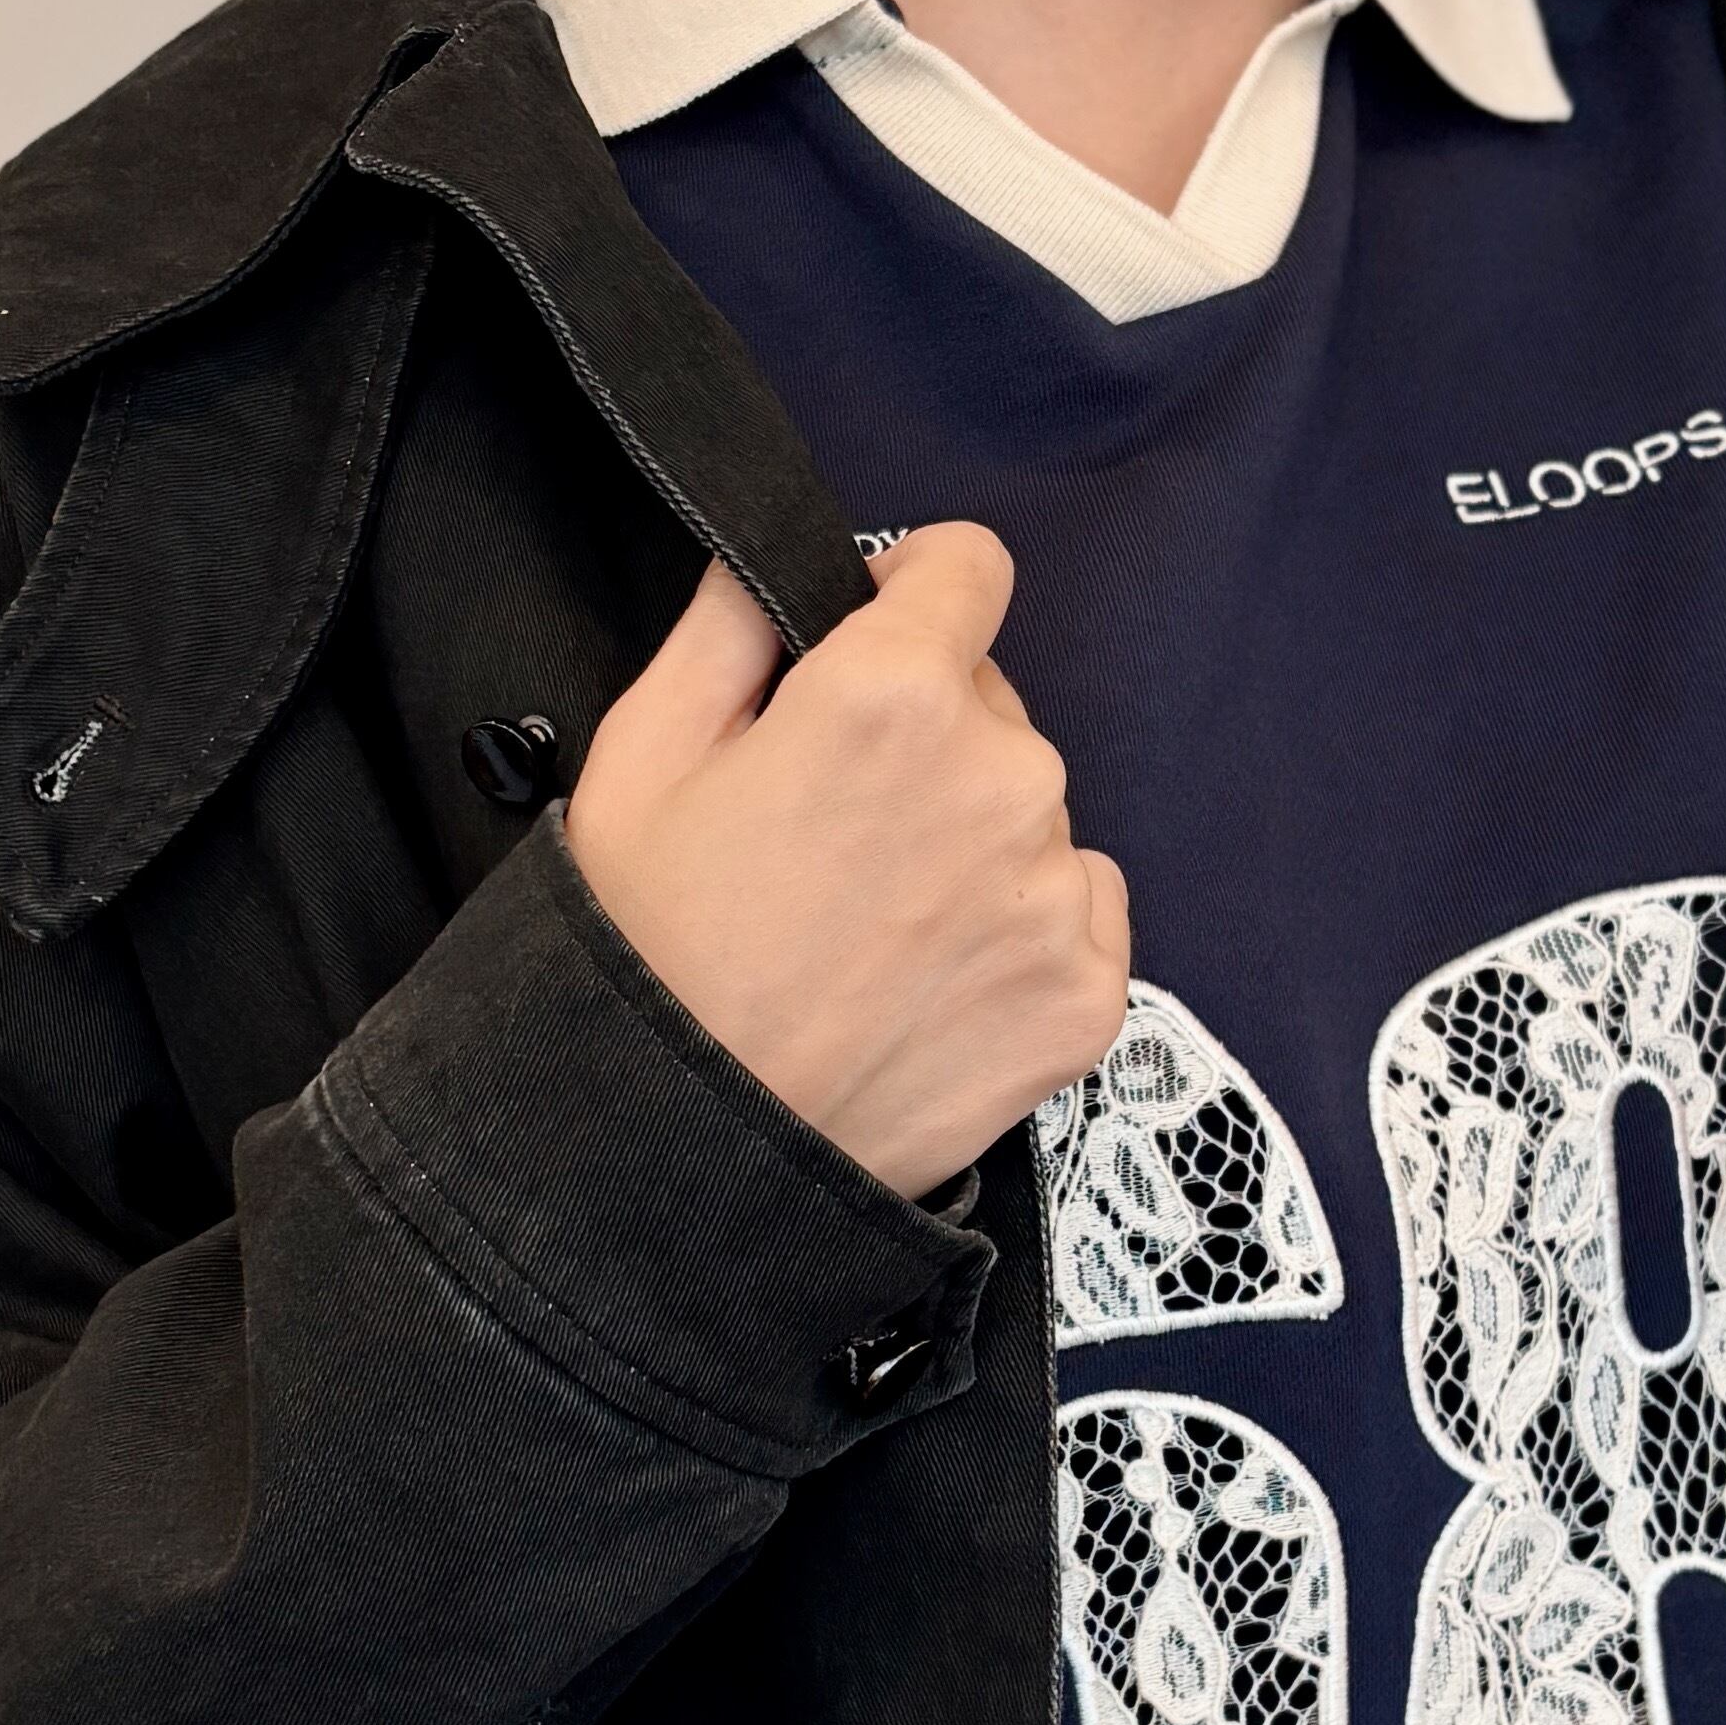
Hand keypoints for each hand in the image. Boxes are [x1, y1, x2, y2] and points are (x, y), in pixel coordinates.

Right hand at [562, 528, 1129, 1199]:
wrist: (685, 1157)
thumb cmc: (645, 957)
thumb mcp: (639, 756)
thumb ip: (728, 627)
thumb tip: (780, 571)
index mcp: (893, 695)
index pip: (968, 566)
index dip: (912, 593)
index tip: (875, 639)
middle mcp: (1003, 778)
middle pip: (993, 704)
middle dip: (928, 739)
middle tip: (835, 837)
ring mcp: (1056, 895)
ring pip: (1034, 816)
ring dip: (974, 843)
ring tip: (873, 931)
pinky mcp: (1086, 995)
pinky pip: (1081, 912)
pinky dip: (1020, 932)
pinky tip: (928, 983)